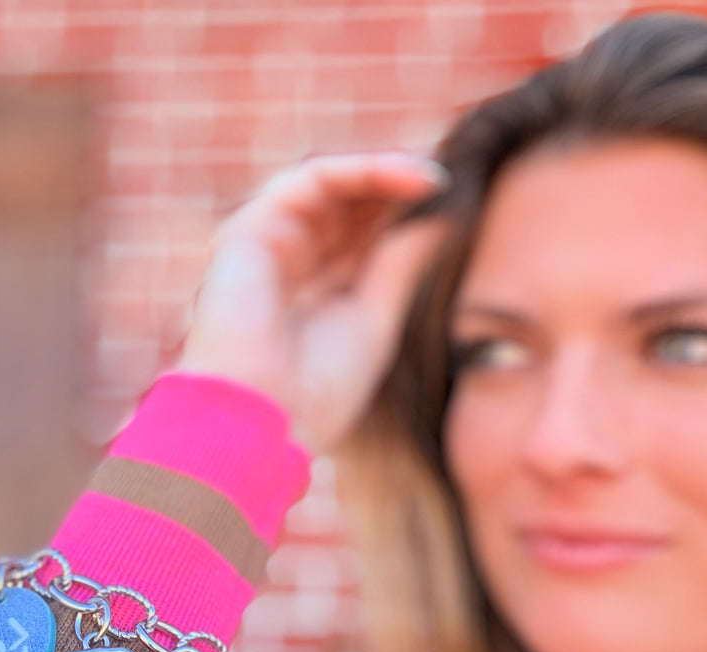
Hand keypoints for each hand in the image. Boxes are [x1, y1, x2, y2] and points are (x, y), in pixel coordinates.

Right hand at [176, 150, 451, 451]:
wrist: (263, 425)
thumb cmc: (316, 392)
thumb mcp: (376, 320)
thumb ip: (401, 265)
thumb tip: (442, 219)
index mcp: (311, 293)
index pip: (359, 238)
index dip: (402, 217)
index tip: (456, 208)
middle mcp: (285, 265)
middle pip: (346, 207)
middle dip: (396, 191)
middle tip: (451, 184)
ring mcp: (265, 245)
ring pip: (330, 187)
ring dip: (386, 175)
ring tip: (435, 181)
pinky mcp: (249, 230)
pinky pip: (313, 180)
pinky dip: (363, 172)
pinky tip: (413, 180)